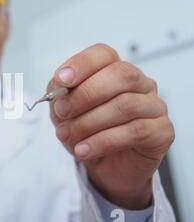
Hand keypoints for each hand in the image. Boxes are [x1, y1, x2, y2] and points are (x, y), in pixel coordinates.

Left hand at [49, 44, 174, 208]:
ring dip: (89, 122)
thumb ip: (60, 94)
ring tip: (68, 136)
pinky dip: (102, 142)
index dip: (82, 64)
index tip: (61, 80)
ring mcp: (154, 106)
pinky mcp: (162, 132)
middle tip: (62, 112)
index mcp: (114, 71)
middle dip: (85, 95)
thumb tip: (58, 86)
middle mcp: (139, 84)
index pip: (104, 54)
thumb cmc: (86, 132)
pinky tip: (84, 149)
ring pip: (126, 105)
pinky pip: (136, 131)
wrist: (102, 167)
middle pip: (120, 75)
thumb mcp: (64, 112)